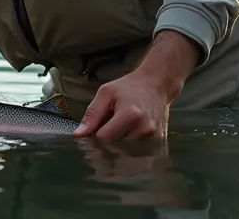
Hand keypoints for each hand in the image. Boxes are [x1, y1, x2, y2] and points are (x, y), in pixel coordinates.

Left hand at [74, 31, 199, 141]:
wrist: (157, 85)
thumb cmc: (129, 87)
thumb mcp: (106, 93)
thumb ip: (92, 114)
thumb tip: (79, 134)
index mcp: (130, 115)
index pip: (103, 138)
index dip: (97, 131)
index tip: (101, 122)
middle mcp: (144, 129)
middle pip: (114, 146)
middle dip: (109, 137)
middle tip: (114, 120)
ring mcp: (154, 139)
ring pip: (124, 151)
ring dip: (120, 141)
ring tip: (125, 124)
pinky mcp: (159, 144)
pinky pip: (136, 153)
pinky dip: (131, 145)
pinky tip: (133, 130)